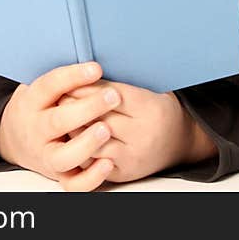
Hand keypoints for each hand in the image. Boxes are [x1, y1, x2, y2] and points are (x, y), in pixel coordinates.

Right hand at [0, 62, 121, 191]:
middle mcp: (37, 130)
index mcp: (33, 102)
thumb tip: (96, 65)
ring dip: (86, 144)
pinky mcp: (58, 175)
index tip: (96, 68)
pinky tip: (108, 163)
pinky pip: (73, 184)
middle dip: (86, 109)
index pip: (50, 86)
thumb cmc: (42, 106)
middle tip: (112, 96)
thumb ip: (66, 80)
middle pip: (57, 122)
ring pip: (63, 157)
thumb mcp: (44, 89)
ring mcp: (47, 155)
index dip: (73, 77)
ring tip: (106, 129)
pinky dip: (90, 178)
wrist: (15, 138)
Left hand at [60, 81, 217, 183]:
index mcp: (151, 109)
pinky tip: (71, 138)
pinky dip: (79, 150)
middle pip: (99, 119)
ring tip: (61, 117)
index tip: (71, 80)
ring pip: (92, 144)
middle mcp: (143, 135)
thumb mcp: (153, 89)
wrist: (180, 143)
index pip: (111, 95)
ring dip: (73, 130)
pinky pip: (93, 163)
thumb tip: (91, 66)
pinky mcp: (123, 173)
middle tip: (59, 96)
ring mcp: (133, 157)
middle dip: (75, 107)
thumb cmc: (159, 110)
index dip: (88, 87)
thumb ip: (127, 80)